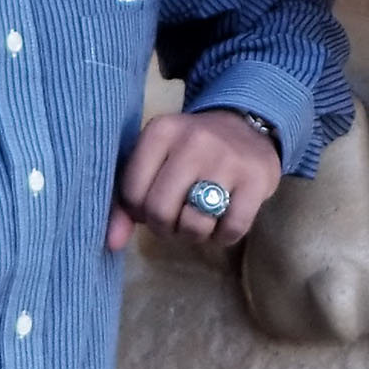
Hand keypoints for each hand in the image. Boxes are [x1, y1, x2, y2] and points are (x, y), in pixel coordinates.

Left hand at [105, 109, 282, 251]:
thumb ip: (127, 201)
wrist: (247, 125)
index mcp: (161, 131)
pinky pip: (230, 229)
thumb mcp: (155, 160)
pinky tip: (224, 218)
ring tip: (200, 216)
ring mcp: (227, 158)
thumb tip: (112, 243)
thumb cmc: (190, 150)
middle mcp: (193, 140)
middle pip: (161, 212)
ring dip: (194, 233)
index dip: (140, 211)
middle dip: (166, 226)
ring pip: (194, 225)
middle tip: (178, 215)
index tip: (156, 202)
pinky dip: (223, 235)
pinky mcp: (256, 178)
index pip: (132, 194)